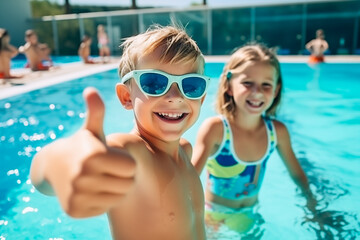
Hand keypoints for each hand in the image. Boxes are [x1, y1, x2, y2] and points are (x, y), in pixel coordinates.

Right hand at [44, 87, 135, 217]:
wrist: (54, 166)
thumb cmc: (81, 145)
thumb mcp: (91, 129)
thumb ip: (96, 111)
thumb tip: (91, 91)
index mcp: (94, 155)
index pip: (132, 168)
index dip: (126, 162)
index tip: (116, 159)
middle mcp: (84, 176)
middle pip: (127, 184)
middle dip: (123, 177)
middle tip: (112, 171)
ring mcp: (78, 195)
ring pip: (118, 198)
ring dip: (115, 189)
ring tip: (104, 179)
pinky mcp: (75, 210)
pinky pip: (105, 208)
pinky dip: (103, 201)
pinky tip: (94, 191)